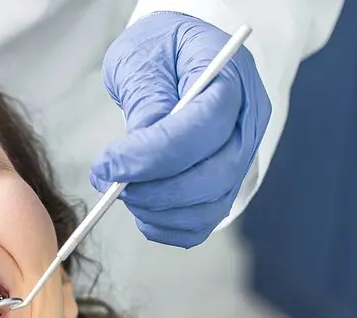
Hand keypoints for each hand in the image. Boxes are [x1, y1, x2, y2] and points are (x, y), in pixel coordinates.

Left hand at [91, 12, 271, 247]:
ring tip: (122, 190)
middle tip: (111, 183)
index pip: (205, 128)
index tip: (108, 166)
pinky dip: (165, 226)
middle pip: (215, 175)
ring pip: (210, 206)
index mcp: (234, 81)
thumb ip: (147, 99)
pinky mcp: (222, 186)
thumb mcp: (145, 56)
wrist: (177, 59)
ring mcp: (240, 160)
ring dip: (158, 211)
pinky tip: (140, 208)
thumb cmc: (162, 51)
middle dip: (156, 190)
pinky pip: (200, 224)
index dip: (154, 155)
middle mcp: (247, 126)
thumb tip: (138, 150)